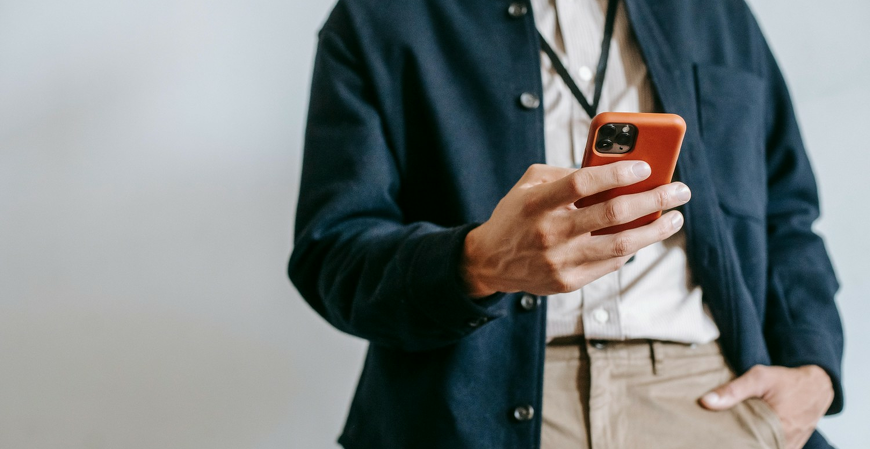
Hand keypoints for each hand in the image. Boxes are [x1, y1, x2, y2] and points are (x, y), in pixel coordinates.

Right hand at [461, 162, 690, 296]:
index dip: (617, 173)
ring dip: (654, 230)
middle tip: (679, 190)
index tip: (646, 167)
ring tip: (674, 218)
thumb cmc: (515, 216)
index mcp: (537, 203)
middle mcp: (549, 232)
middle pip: (612, 214)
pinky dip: (631, 248)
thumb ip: (564, 174)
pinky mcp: (567, 282)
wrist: (490, 262)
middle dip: (653, 199)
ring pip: (620, 245)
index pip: (583, 183)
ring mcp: (560, 261)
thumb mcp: (528, 185)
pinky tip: (644, 236)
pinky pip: (610, 264)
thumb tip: (610, 169)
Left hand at [700, 365, 833, 448]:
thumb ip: (732, 390)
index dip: (732, 441)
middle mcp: (786, 440)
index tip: (718, 437)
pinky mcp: (794, 446)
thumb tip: (706, 402)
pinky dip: (763, 444)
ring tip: (735, 436)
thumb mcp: (759, 378)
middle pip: (756, 447)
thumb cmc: (787, 380)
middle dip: (740, 443)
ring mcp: (792, 446)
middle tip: (722, 436)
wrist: (817, 385)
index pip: (747, 444)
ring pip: (766, 448)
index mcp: (777, 426)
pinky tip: (749, 438)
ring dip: (751, 444)